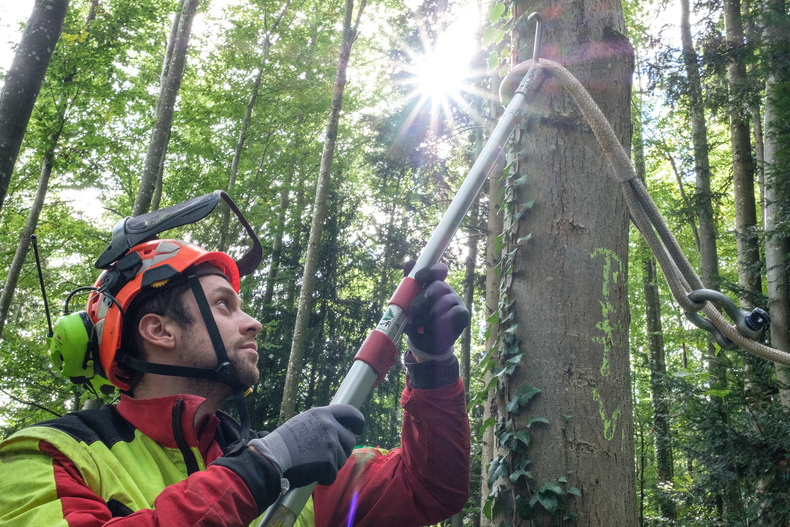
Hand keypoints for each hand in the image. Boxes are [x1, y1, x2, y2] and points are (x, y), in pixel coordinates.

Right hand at [249, 405, 364, 487]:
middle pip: (350, 440)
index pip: (349, 412)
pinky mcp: (329, 462)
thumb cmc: (283, 443)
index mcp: (322, 414)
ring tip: (313, 465)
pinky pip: (333, 474)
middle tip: (328, 458)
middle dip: (342, 451)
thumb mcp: (303, 423)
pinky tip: (311, 474)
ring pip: (342, 459)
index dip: (357, 421)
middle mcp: (329, 426)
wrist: (271, 458)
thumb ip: (321, 424)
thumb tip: (336, 429)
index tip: (359, 428)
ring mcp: (330, 444)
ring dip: (332, 465)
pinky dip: (324, 478)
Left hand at [403, 262, 469, 357]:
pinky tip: (432, 328)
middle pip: (440, 286)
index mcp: (434, 285)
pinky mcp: (463, 315)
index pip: (437, 271)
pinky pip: (455, 313)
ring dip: (429, 314)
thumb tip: (409, 262)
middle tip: (414, 311)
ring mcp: (456, 302)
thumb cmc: (417, 321)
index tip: (417, 278)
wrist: (425, 344)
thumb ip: (408, 285)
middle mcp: (447, 290)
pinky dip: (441, 321)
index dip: (429, 271)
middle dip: (424, 298)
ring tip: (420, 324)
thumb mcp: (407, 304)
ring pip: (445, 301)